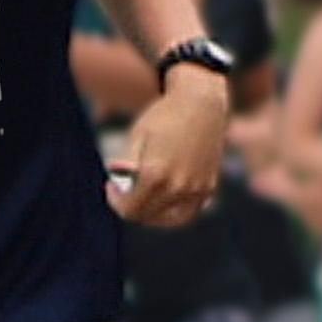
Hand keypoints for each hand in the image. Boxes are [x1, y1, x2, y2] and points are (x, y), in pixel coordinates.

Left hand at [113, 70, 223, 227]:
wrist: (201, 102)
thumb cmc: (163, 116)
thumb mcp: (137, 137)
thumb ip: (125, 167)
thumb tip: (119, 183)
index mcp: (156, 175)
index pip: (129, 210)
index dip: (116, 201)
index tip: (111, 186)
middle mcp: (178, 186)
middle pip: (146, 216)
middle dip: (130, 206)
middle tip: (124, 189)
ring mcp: (196, 189)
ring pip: (168, 220)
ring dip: (151, 213)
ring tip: (142, 197)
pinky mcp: (209, 186)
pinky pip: (188, 212)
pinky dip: (172, 211)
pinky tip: (162, 198)